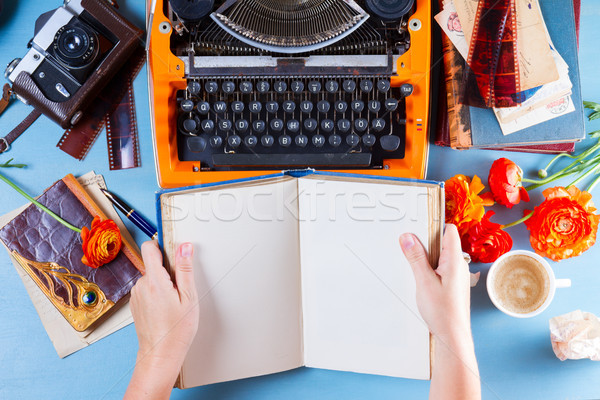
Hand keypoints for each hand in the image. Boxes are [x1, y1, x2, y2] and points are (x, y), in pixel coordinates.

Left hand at [125, 241, 198, 399]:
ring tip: (174, 302)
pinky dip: (157, 293)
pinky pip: (147, 289)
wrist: (161, 354)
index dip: (163, 246)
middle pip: (153, 264)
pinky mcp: (135, 303)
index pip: (150, 248)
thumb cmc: (177, 330)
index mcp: (154, 281)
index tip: (173, 251)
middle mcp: (141, 286)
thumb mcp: (189, 297)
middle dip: (167, 270)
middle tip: (180, 289)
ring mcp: (136, 295)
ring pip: (151, 277)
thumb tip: (184, 246)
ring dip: (163, 283)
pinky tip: (166, 308)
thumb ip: (185, 269)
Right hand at [399, 224, 470, 338]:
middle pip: (443, 242)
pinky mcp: (452, 284)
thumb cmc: (443, 313)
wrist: (452, 336)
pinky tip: (422, 278)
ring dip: (427, 257)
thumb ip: (416, 257)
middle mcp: (459, 265)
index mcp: (455, 260)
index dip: (434, 225)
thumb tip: (408, 237)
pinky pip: (441, 268)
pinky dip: (430, 268)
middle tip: (411, 248)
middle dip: (426, 242)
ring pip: (441, 256)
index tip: (418, 225)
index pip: (449, 231)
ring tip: (416, 267)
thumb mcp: (424, 281)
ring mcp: (457, 275)